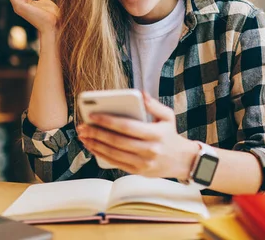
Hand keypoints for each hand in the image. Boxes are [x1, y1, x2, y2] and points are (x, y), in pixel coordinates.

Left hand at [77, 91, 198, 179]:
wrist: (181, 160)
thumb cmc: (170, 134)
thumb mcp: (167, 116)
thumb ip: (153, 104)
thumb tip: (140, 93)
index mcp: (155, 134)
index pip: (127, 126)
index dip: (108, 121)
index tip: (92, 115)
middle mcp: (149, 149)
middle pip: (117, 141)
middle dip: (96, 133)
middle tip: (82, 127)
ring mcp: (143, 163)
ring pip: (113, 153)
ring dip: (95, 145)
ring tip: (83, 137)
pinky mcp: (138, 171)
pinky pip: (115, 163)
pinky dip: (101, 155)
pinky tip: (92, 147)